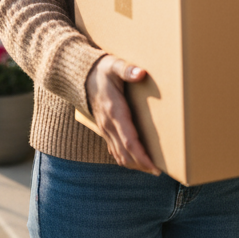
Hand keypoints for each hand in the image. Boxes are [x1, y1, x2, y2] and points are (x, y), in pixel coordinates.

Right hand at [84, 54, 159, 174]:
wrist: (81, 76)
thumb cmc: (102, 70)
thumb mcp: (114, 65)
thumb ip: (127, 70)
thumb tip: (141, 73)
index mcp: (114, 112)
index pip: (129, 141)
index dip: (142, 156)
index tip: (154, 166)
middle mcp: (108, 125)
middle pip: (125, 154)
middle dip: (141, 165)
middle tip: (158, 172)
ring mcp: (105, 129)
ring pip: (119, 155)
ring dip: (134, 164)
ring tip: (150, 169)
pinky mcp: (104, 129)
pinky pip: (114, 150)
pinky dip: (126, 158)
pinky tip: (136, 160)